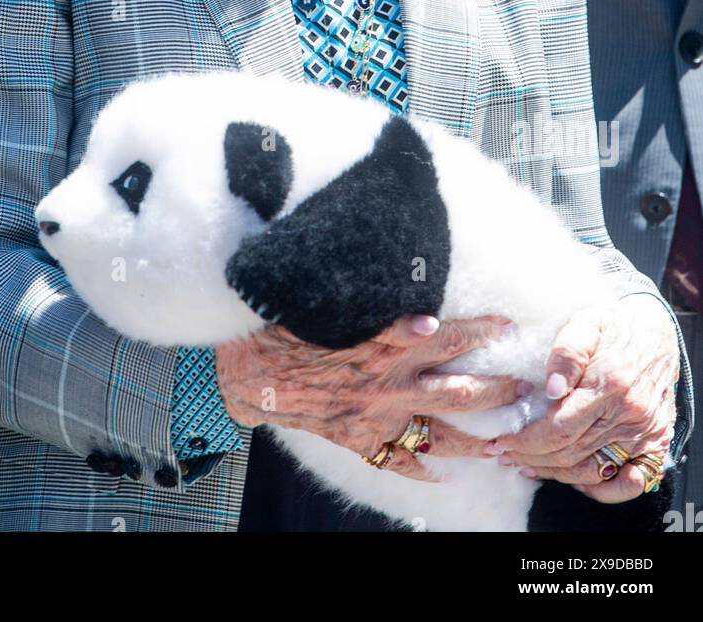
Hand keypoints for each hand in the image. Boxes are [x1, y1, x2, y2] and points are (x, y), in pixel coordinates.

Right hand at [216, 313, 530, 482]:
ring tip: (509, 440)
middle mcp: (387, 385)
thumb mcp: (334, 303)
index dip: (479, 330)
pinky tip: (444, 475)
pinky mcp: (359, 439)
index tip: (508, 324)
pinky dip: (422, 470)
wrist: (251, 371)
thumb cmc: (290, 326)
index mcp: (384, 346)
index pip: (446, 337)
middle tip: (528, 387)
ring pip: (439, 432)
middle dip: (496, 389)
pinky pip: (397, 461)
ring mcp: (376, 417)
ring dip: (477, 436)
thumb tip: (419, 303)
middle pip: (456, 390)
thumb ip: (378, 304)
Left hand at [485, 297, 678, 501]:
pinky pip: (630, 481)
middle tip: (504, 454)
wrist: (655, 332)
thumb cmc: (612, 327)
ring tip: (527, 466)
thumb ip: (566, 353)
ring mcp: (645, 432)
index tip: (501, 441)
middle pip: (571, 454)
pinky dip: (602, 489)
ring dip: (556, 474)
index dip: (525, 441)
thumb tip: (551, 388)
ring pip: (593, 470)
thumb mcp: (584, 324)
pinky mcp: (656, 442)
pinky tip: (575, 480)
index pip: (559, 429)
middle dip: (531, 457)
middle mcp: (629, 414)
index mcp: (609, 385)